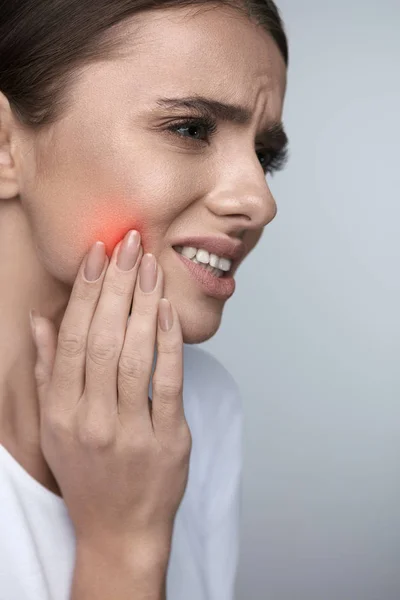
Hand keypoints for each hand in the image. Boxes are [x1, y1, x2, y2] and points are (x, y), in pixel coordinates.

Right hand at [30, 230, 190, 561]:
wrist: (119, 529)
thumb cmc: (86, 472)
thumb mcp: (54, 426)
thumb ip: (48, 371)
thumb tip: (41, 321)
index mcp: (61, 411)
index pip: (72, 338)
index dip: (86, 292)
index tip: (99, 254)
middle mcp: (90, 419)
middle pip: (104, 338)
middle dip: (118, 285)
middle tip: (130, 244)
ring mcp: (130, 431)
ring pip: (135, 354)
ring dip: (144, 304)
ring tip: (151, 266)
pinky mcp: (166, 440)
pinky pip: (167, 382)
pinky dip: (169, 343)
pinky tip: (168, 310)